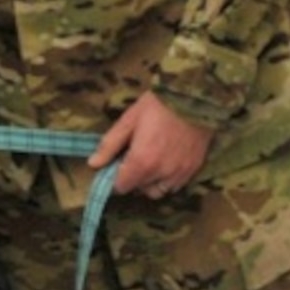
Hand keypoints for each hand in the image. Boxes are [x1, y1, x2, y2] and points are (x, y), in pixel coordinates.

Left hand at [88, 93, 212, 198]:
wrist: (196, 97)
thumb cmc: (159, 104)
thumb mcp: (129, 119)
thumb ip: (110, 144)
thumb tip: (93, 164)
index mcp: (142, 162)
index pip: (121, 187)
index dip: (115, 178)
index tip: (116, 165)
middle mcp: (161, 173)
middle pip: (139, 190)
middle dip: (132, 178)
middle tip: (133, 158)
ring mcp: (179, 173)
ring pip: (158, 191)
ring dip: (150, 182)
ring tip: (150, 163)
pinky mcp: (194, 169)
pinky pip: (175, 186)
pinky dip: (167, 180)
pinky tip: (166, 163)